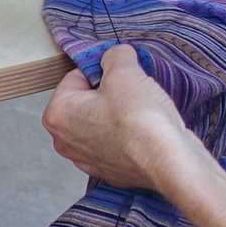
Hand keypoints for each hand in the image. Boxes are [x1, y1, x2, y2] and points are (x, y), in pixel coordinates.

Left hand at [41, 43, 207, 193]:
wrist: (168, 161)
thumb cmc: (140, 122)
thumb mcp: (125, 71)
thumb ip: (115, 56)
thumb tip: (116, 55)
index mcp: (57, 115)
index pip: (75, 77)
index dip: (102, 72)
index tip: (119, 76)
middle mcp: (65, 142)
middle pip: (87, 102)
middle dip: (109, 94)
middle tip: (131, 94)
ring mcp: (87, 160)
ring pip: (102, 122)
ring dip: (120, 114)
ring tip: (140, 113)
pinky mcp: (110, 171)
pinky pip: (117, 142)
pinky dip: (129, 135)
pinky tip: (145, 131)